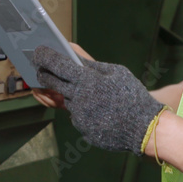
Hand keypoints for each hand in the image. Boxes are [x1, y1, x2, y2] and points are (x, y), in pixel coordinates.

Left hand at [33, 45, 164, 153]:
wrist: (145, 127)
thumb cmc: (132, 95)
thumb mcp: (115, 72)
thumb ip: (91, 64)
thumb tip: (72, 54)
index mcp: (87, 80)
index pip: (58, 65)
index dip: (45, 56)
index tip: (38, 51)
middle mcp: (78, 98)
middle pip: (52, 83)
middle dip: (46, 74)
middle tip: (44, 70)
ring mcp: (79, 116)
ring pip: (67, 100)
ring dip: (72, 95)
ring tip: (93, 95)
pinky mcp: (82, 130)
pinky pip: (77, 116)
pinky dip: (84, 111)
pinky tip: (99, 111)